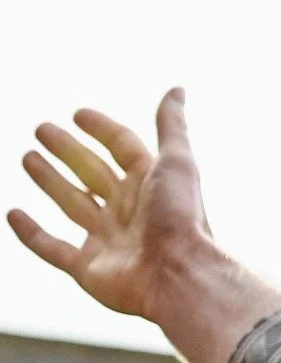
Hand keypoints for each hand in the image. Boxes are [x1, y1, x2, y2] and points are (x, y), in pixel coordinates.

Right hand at [9, 88, 217, 320]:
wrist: (176, 274)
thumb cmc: (181, 215)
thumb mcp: (177, 161)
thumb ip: (171, 126)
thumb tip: (176, 88)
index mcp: (150, 181)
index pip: (121, 146)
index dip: (101, 129)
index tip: (76, 113)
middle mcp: (128, 207)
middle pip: (91, 170)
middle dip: (67, 150)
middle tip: (40, 129)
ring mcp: (106, 238)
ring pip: (71, 202)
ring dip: (49, 180)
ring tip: (27, 157)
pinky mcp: (87, 267)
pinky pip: (52, 248)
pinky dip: (31, 233)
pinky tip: (13, 213)